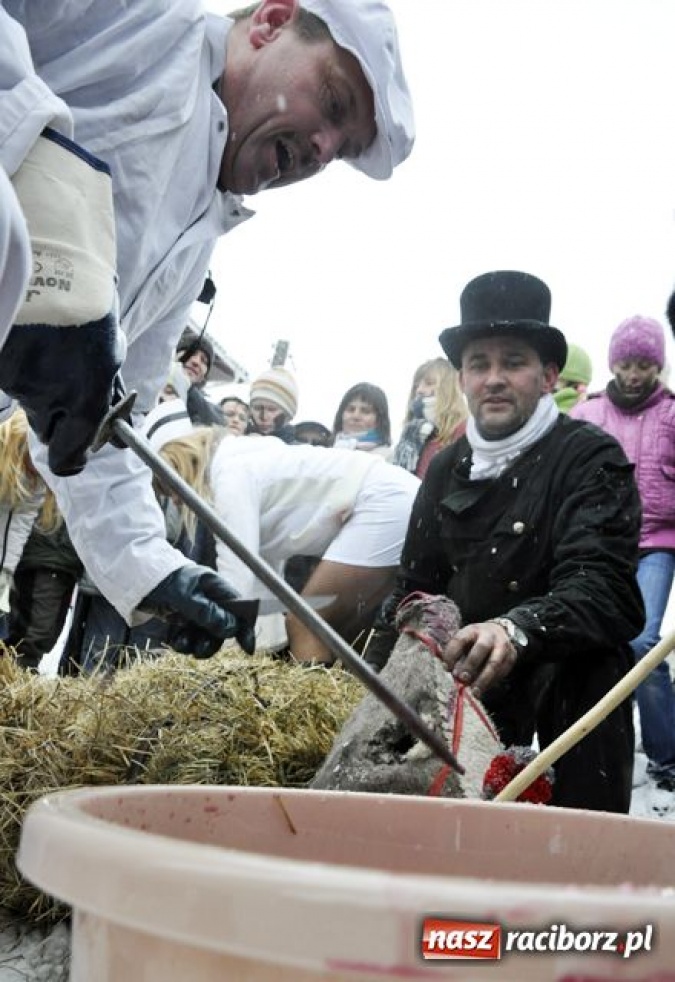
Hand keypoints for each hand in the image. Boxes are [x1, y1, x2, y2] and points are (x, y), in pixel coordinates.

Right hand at [0, 129, 123, 475]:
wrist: (51, 252)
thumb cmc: (89, 299)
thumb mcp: (110, 350)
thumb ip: (105, 390)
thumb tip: (109, 420)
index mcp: (83, 396)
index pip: (70, 457)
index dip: (75, 455)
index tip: (79, 447)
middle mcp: (45, 395)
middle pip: (46, 428)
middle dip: (56, 414)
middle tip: (65, 383)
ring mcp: (13, 377)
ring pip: (24, 396)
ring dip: (36, 379)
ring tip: (46, 339)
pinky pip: (6, 372)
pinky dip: (16, 358)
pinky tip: (27, 331)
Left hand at [141, 565, 255, 658]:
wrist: (134, 576)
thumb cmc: (161, 580)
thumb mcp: (184, 597)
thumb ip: (207, 613)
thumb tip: (231, 628)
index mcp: (216, 587)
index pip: (239, 609)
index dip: (245, 628)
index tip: (247, 648)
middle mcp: (209, 598)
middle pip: (223, 626)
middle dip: (213, 641)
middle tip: (199, 652)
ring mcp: (196, 608)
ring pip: (206, 634)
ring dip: (196, 644)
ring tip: (181, 646)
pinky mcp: (183, 616)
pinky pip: (192, 635)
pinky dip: (185, 642)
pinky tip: (175, 642)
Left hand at [439, 621, 517, 696]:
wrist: (500, 632)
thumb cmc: (475, 641)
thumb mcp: (464, 641)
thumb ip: (455, 653)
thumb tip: (449, 670)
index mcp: (472, 630)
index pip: (460, 639)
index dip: (452, 654)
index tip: (447, 668)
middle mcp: (489, 635)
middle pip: (481, 648)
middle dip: (471, 664)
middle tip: (463, 679)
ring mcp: (502, 646)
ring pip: (494, 663)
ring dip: (484, 679)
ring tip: (475, 692)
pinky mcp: (511, 656)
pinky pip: (502, 671)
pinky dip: (492, 682)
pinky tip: (484, 689)